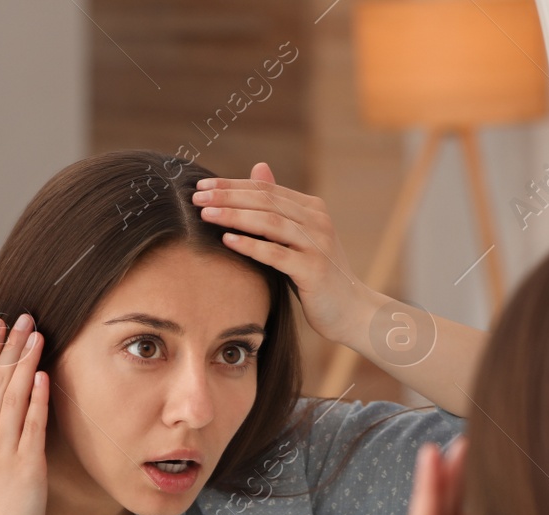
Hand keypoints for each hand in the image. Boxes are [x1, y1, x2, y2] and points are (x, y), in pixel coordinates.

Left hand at [191, 162, 380, 349]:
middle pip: (266, 201)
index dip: (232, 185)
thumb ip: (278, 208)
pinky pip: (276, 254)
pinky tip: (227, 240)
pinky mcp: (313, 270)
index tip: (202, 185)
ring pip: (270, 222)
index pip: (266, 189)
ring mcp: (317, 244)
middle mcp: (317, 221)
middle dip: (228, 196)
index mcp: (312, 209)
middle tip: (197, 197)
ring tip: (205, 214)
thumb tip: (258, 168)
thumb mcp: (298, 238)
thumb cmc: (317, 276)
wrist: (351, 310)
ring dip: (234, 216)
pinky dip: (250, 245)